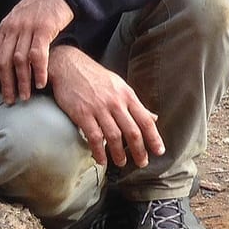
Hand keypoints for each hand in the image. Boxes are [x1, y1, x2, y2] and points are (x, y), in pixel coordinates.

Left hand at [0, 0, 74, 102]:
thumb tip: (9, 58)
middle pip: (3, 61)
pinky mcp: (44, 28)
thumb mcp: (22, 20)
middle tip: (8, 100)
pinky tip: (41, 83)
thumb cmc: (42, 8)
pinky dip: (38, 70)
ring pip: (18, 60)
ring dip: (21, 81)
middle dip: (4, 83)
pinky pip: (38, 54)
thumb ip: (14, 37)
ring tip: (25, 96)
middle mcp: (12, 28)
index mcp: (5, 28)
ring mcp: (27, 28)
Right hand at [48, 45, 164, 168]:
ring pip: (114, 136)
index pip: (146, 120)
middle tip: (142, 163)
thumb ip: (136, 105)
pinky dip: (99, 151)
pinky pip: (94, 136)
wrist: (69, 66)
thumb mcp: (120, 86)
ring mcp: (99, 108)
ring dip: (119, 153)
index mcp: (128, 96)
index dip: (154, 138)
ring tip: (121, 163)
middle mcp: (116, 102)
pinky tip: (101, 159)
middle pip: (133, 131)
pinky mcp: (82, 113)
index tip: (159, 151)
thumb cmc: (96, 77)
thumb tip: (154, 118)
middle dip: (140, 150)